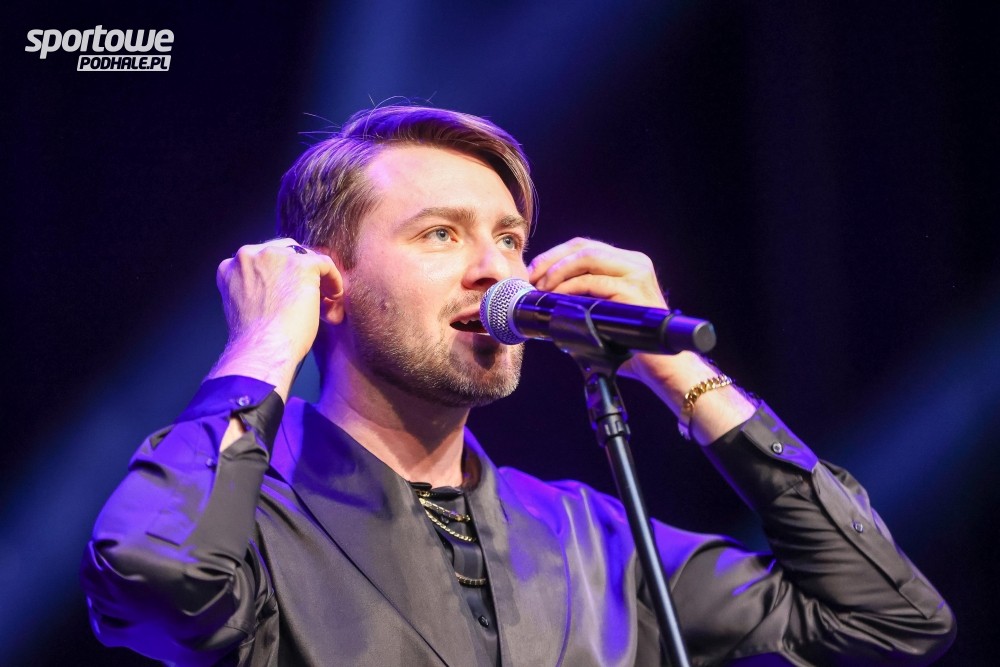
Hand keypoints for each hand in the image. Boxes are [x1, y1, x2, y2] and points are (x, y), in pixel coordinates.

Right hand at [209, 238, 342, 399]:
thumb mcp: (244, 306)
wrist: (261, 350)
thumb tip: (280, 288)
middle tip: (313, 298)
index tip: (292, 295)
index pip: (264, 260)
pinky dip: (334, 282)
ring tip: (326, 305)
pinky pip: (326, 265)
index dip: (282, 277)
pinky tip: (334, 301)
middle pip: (286, 253)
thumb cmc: (255, 340)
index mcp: (230, 266)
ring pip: (307, 258)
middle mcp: (249, 255)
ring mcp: (275, 256)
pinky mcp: (301, 265)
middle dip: (301, 274)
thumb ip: (255, 289)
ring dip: (318, 281)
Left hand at [528, 238, 753, 441]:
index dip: (555, 255)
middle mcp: (635, 263)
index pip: (585, 246)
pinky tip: (556, 297)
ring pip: (586, 257)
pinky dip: (568, 287)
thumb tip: (545, 298)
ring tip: (542, 288)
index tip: (534, 271)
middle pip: (583, 246)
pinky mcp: (633, 290)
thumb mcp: (603, 313)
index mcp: (628, 264)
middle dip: (551, 259)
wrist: (661, 367)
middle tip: (531, 278)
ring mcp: (636, 274)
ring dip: (557, 271)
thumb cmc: (630, 345)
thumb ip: (583, 299)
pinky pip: (592, 282)